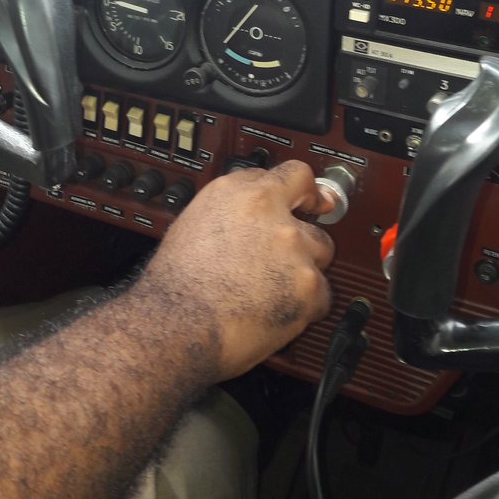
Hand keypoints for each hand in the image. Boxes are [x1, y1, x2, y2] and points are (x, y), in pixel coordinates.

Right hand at [143, 161, 335, 380]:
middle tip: (287, 259)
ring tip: (273, 291)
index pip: (290, 173)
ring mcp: (292, 246)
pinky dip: (307, 306)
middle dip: (303, 239)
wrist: (176, 325)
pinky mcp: (307, 284)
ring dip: (305, 270)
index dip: (304, 188)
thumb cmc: (176, 287)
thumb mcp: (193, 225)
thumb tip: (248, 217)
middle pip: (312, 217)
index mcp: (237, 192)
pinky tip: (279, 311)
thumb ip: (231, 211)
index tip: (314, 195)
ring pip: (321, 254)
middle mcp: (268, 211)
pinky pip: (322, 295)